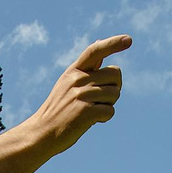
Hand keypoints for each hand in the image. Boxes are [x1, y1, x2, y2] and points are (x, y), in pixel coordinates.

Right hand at [29, 35, 131, 152]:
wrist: (42, 133)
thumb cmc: (59, 109)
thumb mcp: (68, 83)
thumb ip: (87, 67)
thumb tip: (99, 42)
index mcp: (74, 71)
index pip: (95, 50)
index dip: (113, 43)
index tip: (129, 40)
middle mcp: (77, 79)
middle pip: (115, 74)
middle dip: (115, 87)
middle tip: (101, 99)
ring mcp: (80, 95)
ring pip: (115, 93)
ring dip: (109, 104)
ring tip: (91, 111)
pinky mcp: (84, 112)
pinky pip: (110, 111)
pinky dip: (104, 118)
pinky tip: (90, 121)